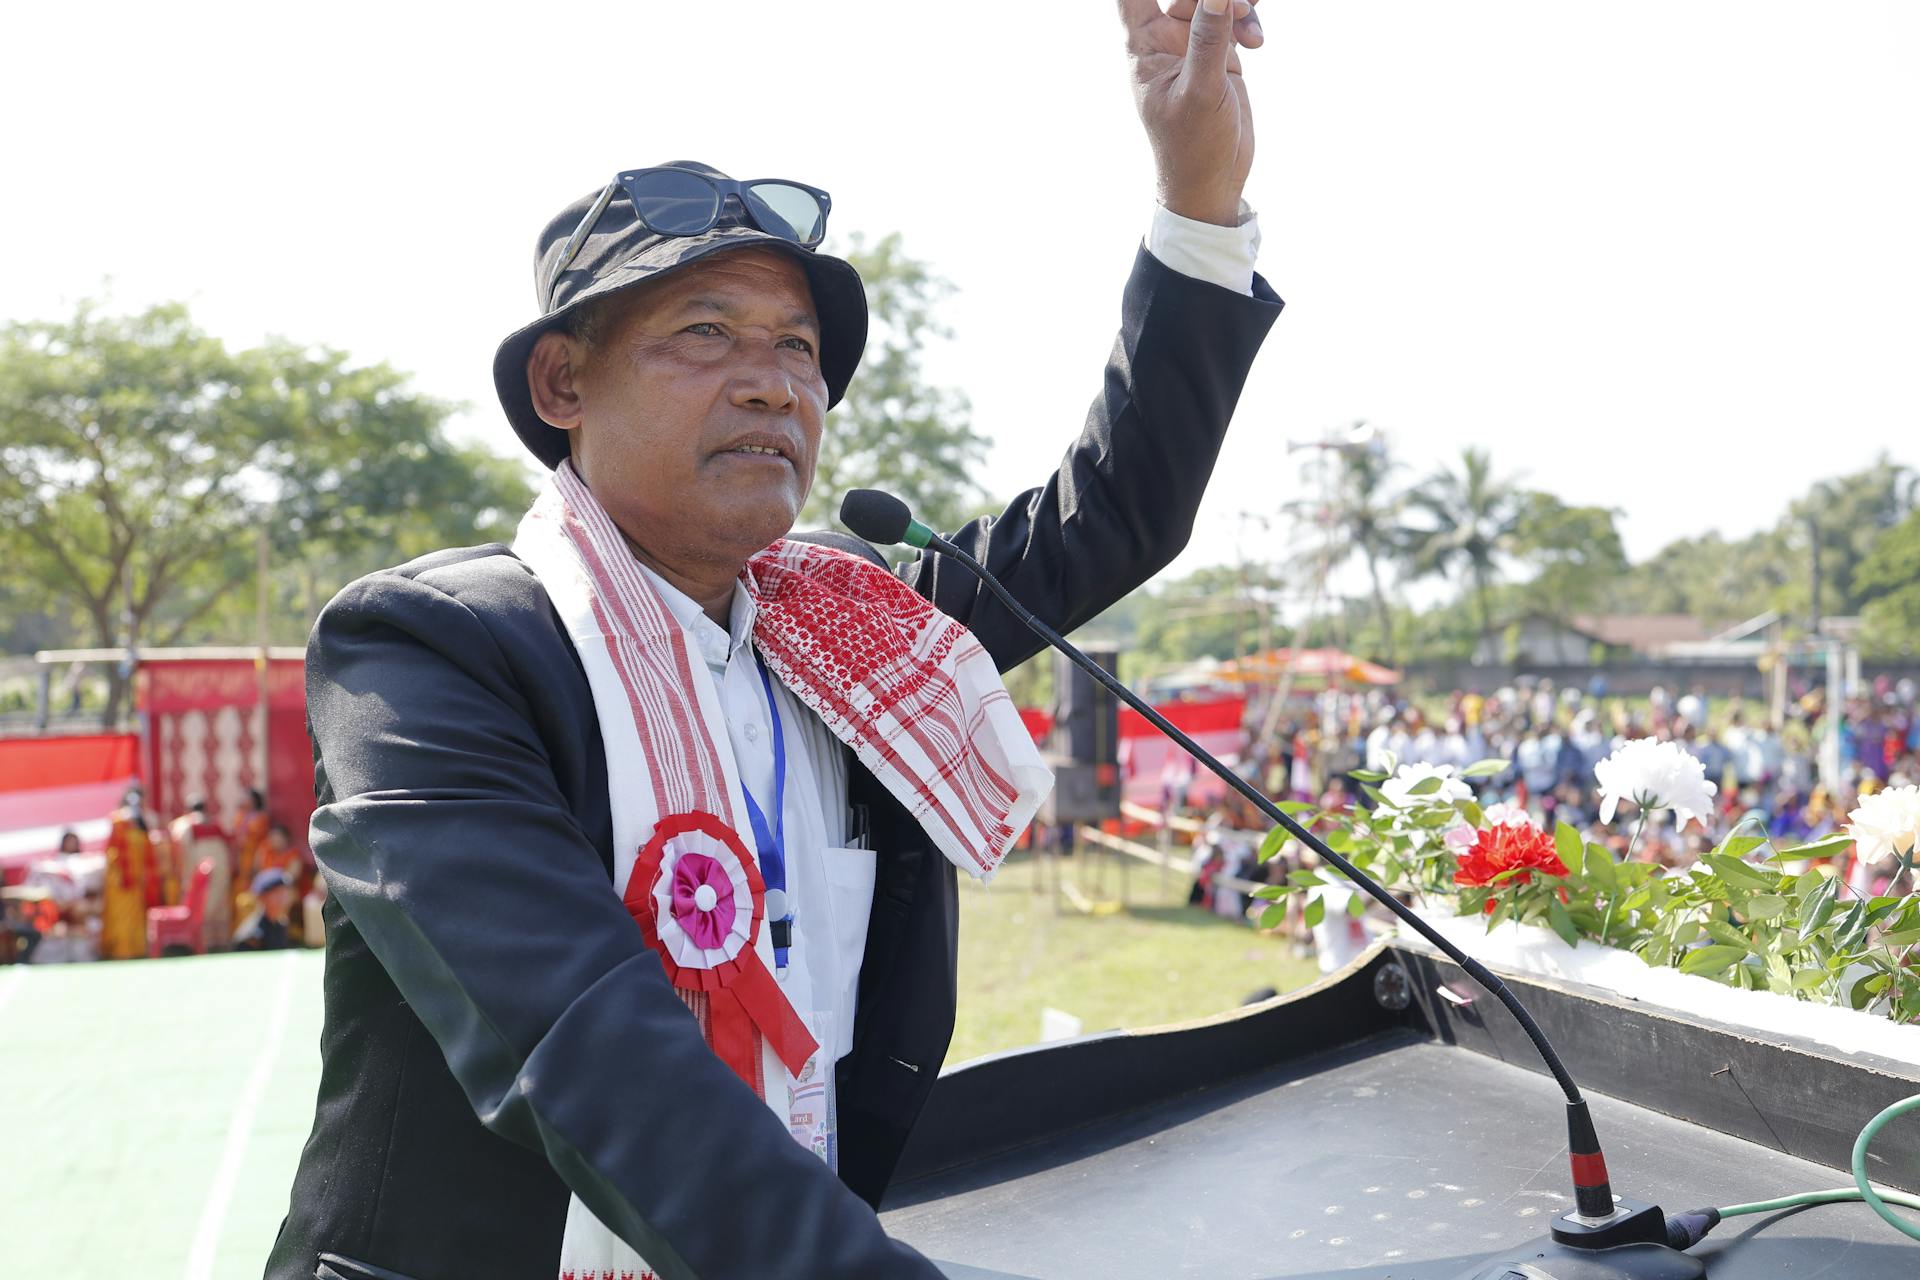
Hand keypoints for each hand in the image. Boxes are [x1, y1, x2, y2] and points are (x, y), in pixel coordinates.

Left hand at [1117, 0, 1263, 225]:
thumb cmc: (1191, 148)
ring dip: (1238, 5)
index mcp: (1143, 46)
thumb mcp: (1200, 92)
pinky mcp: (1221, 55)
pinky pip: (1235, 19)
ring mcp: (1194, 45)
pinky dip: (1249, 22)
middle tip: (1240, 5)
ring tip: (1251, 33)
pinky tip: (1257, 44)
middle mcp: (1165, 40)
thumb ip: (1208, 38)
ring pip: (1215, 0)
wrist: (1212, 184)